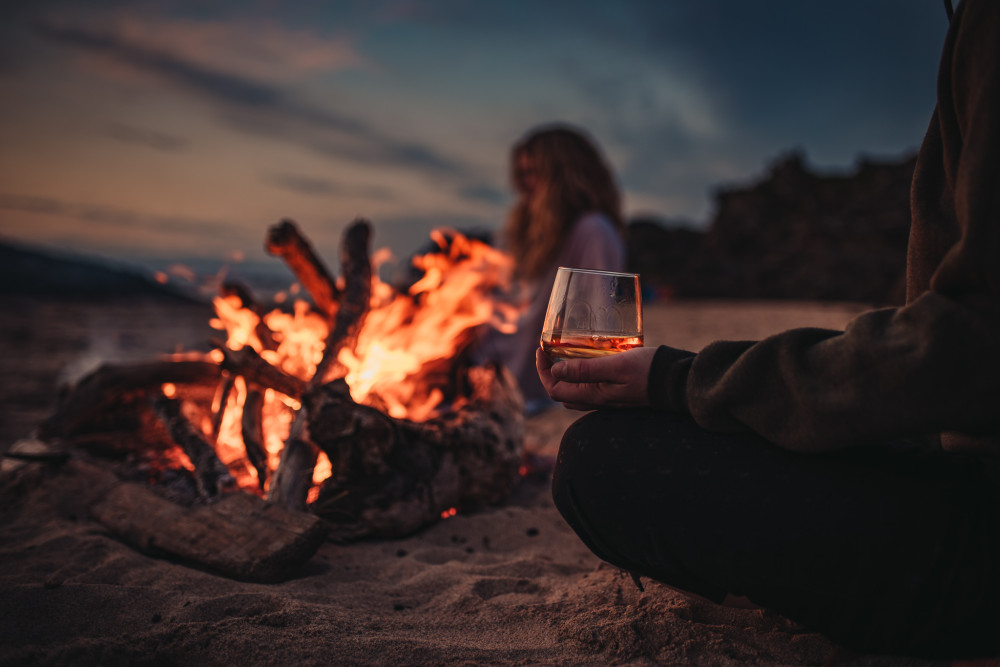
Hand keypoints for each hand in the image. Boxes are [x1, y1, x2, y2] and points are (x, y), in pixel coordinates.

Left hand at [535, 346, 656, 409]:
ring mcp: (608, 399)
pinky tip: (590, 357)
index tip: (542, 349)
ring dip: (565, 373)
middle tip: (550, 350)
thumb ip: (586, 369)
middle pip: (562, 392)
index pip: (555, 389)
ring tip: (566, 352)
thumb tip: (556, 369)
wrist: (678, 383)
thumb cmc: (649, 371)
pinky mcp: (618, 392)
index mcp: (594, 395)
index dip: (543, 371)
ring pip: (576, 391)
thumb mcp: (616, 365)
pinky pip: (591, 387)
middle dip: (550, 372)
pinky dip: (582, 374)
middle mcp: (598, 401)